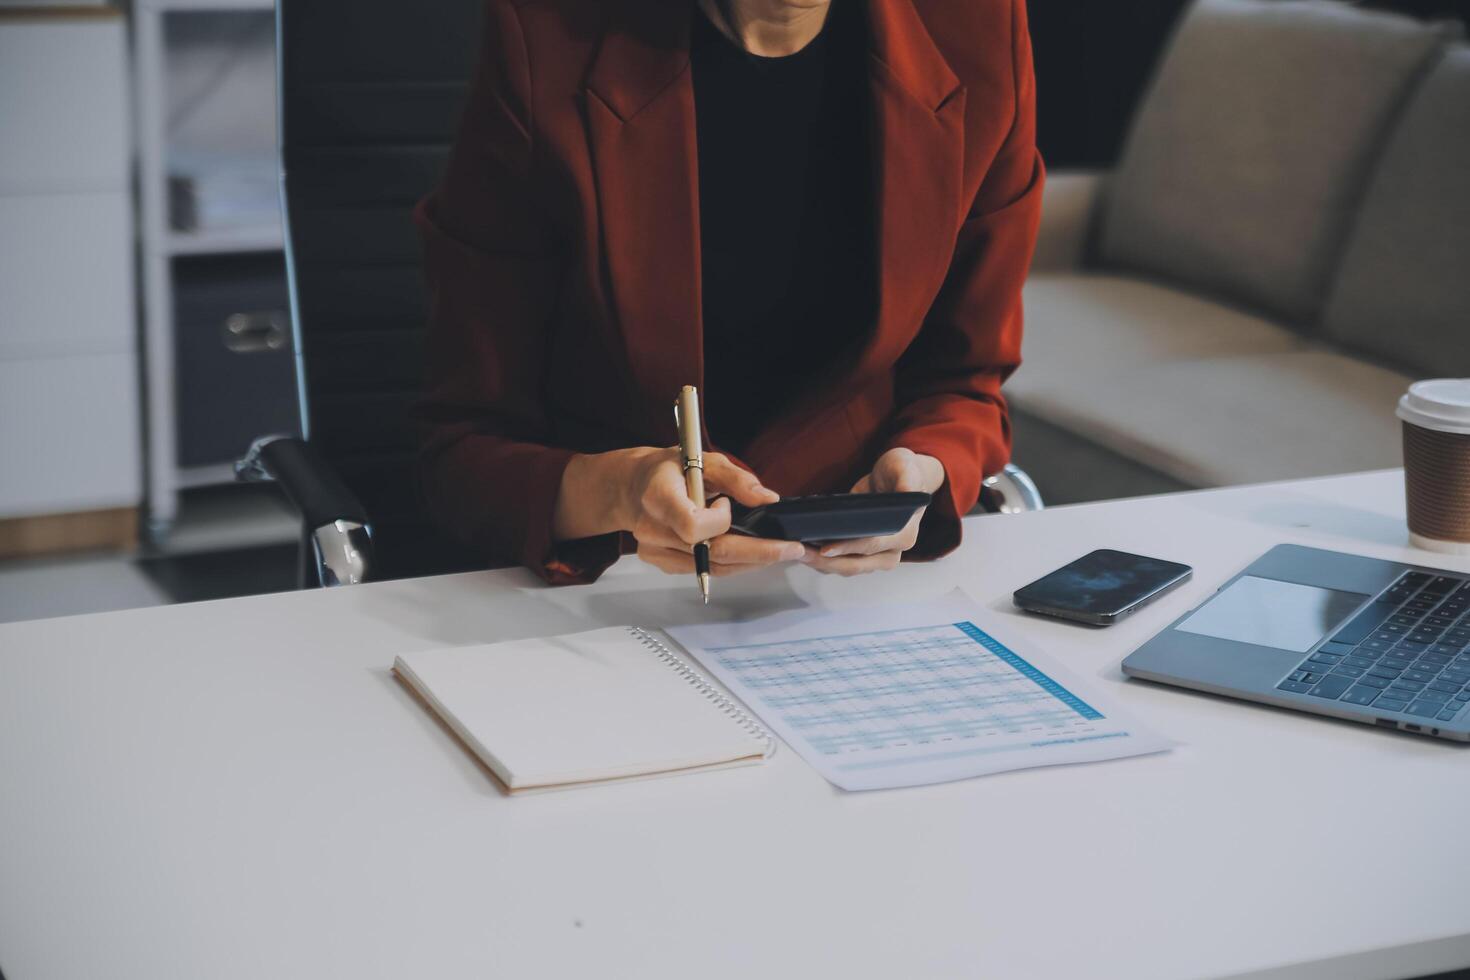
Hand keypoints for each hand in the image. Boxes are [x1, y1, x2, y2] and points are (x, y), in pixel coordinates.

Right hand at [613, 448, 804, 577]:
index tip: (726, 505)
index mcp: (659, 499)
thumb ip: (736, 478)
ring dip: (748, 562)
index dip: (719, 521)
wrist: (634, 486)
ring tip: (775, 551)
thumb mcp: (703, 460)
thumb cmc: (669, 470)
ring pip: (711, 568)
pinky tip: (746, 554)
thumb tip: (767, 498)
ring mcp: (655, 551)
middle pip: (711, 554)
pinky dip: (729, 564)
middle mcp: (652, 530)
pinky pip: (702, 571)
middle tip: (791, 549)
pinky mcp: (661, 563)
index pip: (693, 526)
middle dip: (758, 553)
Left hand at [802, 448, 944, 576]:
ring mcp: (875, 556)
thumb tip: (907, 490)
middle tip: (799, 552)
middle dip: (826, 562)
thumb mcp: (904, 467)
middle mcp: (891, 551)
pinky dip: (821, 559)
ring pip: (845, 567)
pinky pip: (839, 562)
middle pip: (855, 564)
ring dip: (820, 563)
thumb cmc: (901, 472)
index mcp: (904, 535)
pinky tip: (803, 550)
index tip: (825, 548)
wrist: (897, 478)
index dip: (848, 548)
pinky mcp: (860, 554)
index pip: (873, 545)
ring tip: (796, 551)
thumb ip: (907, 479)